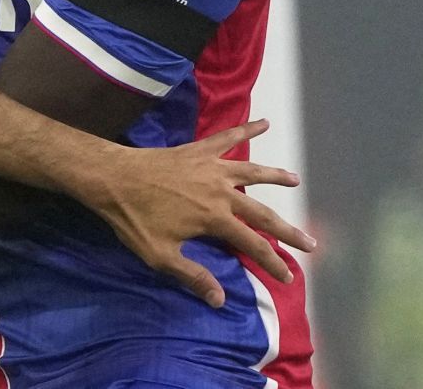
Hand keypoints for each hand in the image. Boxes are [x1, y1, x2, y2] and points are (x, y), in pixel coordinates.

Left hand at [82, 119, 315, 306]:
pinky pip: (227, 137)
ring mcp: (210, 167)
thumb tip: (221, 300)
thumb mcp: (160, 256)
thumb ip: (192, 276)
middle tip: (311, 243)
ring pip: (251, 172)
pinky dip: (246, 129)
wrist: (111, 177)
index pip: (253, 245)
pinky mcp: (197, 150)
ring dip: (275, 176)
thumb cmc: (133, 218)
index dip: (273, 263)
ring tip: (295, 179)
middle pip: (262, 213)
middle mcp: (220, 192)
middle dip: (288, 230)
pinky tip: (263, 122)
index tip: (290, 277)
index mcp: (214, 218)